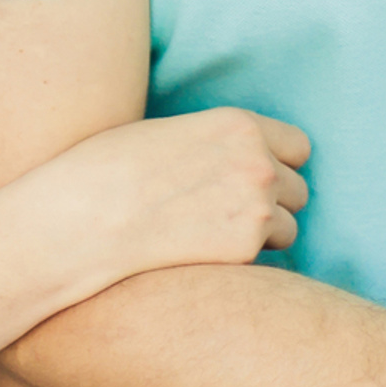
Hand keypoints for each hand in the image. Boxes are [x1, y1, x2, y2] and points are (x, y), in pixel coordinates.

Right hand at [46, 107, 309, 291]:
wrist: (86, 216)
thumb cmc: (111, 167)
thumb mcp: (173, 132)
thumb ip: (219, 144)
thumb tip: (236, 161)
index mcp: (239, 125)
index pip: (299, 146)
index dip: (278, 162)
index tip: (253, 175)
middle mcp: (258, 164)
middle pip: (299, 190)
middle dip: (272, 201)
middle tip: (227, 210)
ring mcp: (256, 210)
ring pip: (288, 228)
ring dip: (262, 234)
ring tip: (212, 233)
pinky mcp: (244, 253)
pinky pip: (264, 261)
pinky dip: (241, 260)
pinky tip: (201, 252)